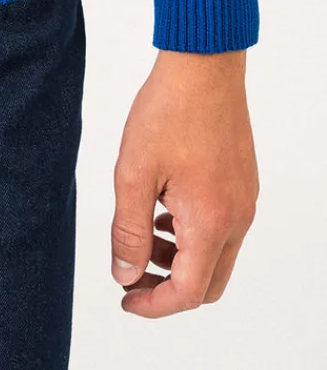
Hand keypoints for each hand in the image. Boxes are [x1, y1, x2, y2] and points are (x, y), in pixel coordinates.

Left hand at [110, 48, 257, 317]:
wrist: (204, 65)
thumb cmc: (167, 112)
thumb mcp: (133, 172)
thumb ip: (128, 229)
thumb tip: (125, 274)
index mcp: (211, 223)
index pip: (188, 293)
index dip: (154, 304)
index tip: (125, 297)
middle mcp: (237, 218)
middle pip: (208, 283)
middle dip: (168, 287)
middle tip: (131, 272)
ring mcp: (244, 200)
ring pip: (216, 255)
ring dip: (180, 259)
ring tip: (142, 234)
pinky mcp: (243, 183)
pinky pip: (222, 227)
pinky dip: (193, 234)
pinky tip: (163, 208)